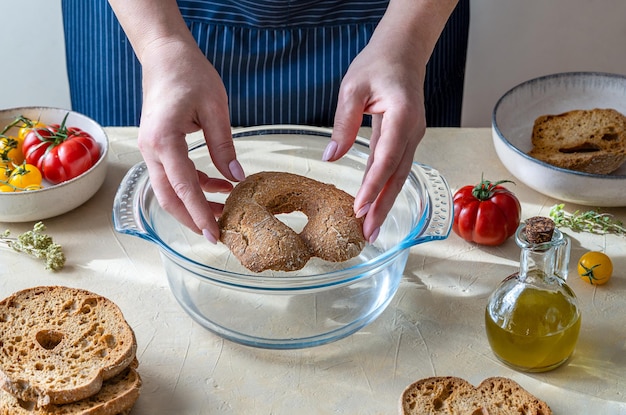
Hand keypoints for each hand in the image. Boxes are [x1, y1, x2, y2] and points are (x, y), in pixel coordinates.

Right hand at [137, 39, 244, 241]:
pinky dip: (194, 185)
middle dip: (192, 218)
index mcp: (164, 141)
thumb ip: (224, 145)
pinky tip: (218, 185)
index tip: (213, 234)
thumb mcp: (215, 108)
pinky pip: (172, 175)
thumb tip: (236, 177)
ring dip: (194, 203)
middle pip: (169, 197)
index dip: (199, 214)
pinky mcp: (157, 146)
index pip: (184, 188)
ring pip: (169, 189)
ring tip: (225, 210)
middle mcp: (151, 149)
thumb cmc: (189, 74)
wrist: (165, 55)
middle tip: (217, 234)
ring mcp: (150, 148)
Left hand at [325, 0, 456, 242]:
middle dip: (382, 206)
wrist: (402, 52)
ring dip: (385, 202)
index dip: (373, 186)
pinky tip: (373, 203)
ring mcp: (412, 136)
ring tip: (371, 228)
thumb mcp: (353, 88)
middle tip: (369, 233)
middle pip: (397, 175)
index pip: (387, 158)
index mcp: (402, 115)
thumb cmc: (378, 64)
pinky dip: (384, 187)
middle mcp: (412, 131)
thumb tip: (330, 157)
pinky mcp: (406, 139)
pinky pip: (395, 167)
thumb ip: (343, 123)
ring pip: (399, 176)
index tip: (359, 208)